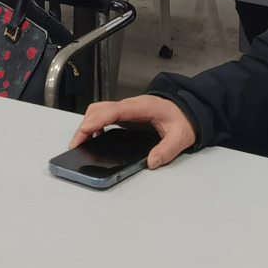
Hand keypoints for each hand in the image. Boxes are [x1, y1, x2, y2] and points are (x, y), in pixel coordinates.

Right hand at [69, 94, 195, 169]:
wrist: (190, 110)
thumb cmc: (184, 120)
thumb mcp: (181, 137)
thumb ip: (166, 150)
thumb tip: (151, 162)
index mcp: (142, 107)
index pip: (113, 110)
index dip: (96, 120)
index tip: (84, 132)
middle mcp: (131, 105)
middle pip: (100, 109)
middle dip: (85, 125)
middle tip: (76, 144)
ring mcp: (127, 109)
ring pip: (100, 110)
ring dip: (88, 124)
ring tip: (81, 142)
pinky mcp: (126, 114)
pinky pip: (105, 115)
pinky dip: (95, 124)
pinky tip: (93, 137)